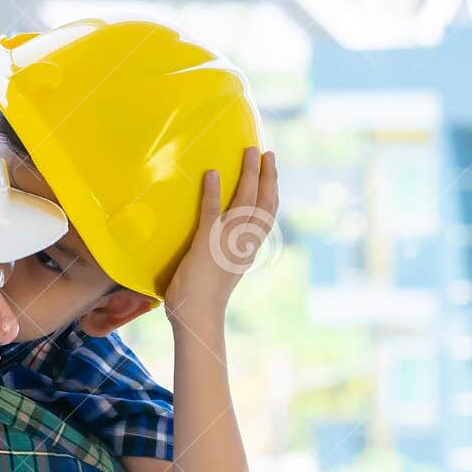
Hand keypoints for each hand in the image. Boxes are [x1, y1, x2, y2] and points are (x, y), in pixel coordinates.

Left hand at [163, 146, 278, 327]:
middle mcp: (243, 244)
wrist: (198, 319)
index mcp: (248, 251)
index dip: (271, 192)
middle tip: (267, 152)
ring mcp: (226, 243)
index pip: (266, 216)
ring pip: (244, 202)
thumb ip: (222, 256)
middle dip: (267, 175)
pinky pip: (211, 213)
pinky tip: (212, 173)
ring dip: (248, 175)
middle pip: (263, 203)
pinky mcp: (206, 244)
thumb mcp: (219, 273)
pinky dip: (212, 192)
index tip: (273, 172)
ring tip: (249, 152)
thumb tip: (215, 248)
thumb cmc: (201, 302)